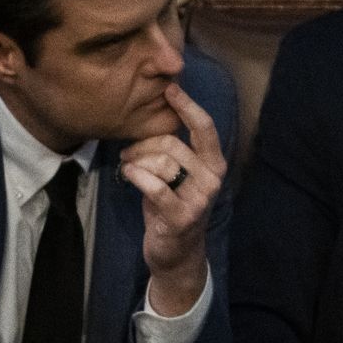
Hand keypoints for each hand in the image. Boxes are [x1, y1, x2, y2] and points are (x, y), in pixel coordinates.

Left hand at [122, 83, 227, 315]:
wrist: (176, 252)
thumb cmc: (171, 205)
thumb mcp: (178, 174)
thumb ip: (174, 147)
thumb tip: (159, 109)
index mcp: (214, 164)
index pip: (204, 127)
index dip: (187, 106)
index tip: (169, 90)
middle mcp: (211, 179)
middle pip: (171, 143)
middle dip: (142, 144)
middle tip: (129, 154)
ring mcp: (199, 199)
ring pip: (160, 162)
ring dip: (136, 161)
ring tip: (128, 168)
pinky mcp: (181, 216)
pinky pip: (154, 185)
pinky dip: (136, 177)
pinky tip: (128, 176)